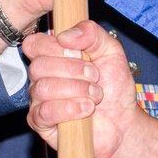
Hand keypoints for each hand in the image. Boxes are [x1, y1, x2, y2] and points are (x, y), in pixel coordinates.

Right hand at [23, 21, 157, 157]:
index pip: (34, 44)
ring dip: (76, 90)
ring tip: (95, 95)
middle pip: (38, 66)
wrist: (123, 121)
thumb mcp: (110, 51)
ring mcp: (39, 101)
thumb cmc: (114, 87)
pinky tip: (86, 108)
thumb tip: (65, 36)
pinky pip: (45, 112)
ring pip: (43, 88)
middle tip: (95, 78)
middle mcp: (42, 78)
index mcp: (52, 57)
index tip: (80, 53)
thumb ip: (91, 33)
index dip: (55, 47)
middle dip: (73, 70)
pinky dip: (70, 108)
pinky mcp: (41, 124)